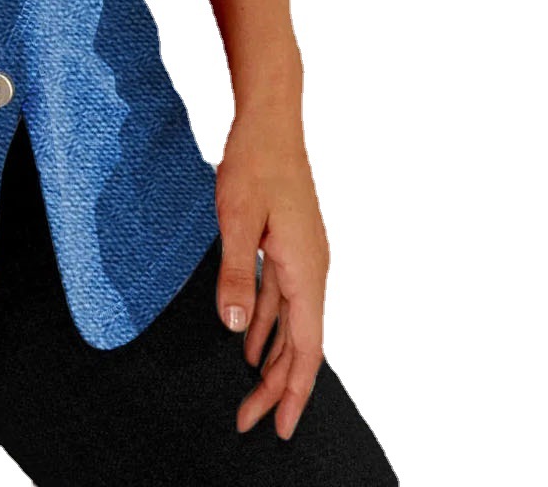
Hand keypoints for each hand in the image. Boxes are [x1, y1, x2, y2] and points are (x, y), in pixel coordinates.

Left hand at [214, 101, 327, 439]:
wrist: (270, 121)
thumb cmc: (254, 163)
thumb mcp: (235, 219)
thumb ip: (235, 275)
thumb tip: (235, 330)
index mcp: (306, 269)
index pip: (308, 347)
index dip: (294, 390)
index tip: (279, 425)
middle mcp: (312, 269)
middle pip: (300, 343)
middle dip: (278, 385)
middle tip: (251, 421)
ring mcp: (302, 258)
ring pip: (291, 323)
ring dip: (272, 358)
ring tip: (251, 394)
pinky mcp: (289, 246)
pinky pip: (280, 299)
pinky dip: (266, 325)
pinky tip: (250, 345)